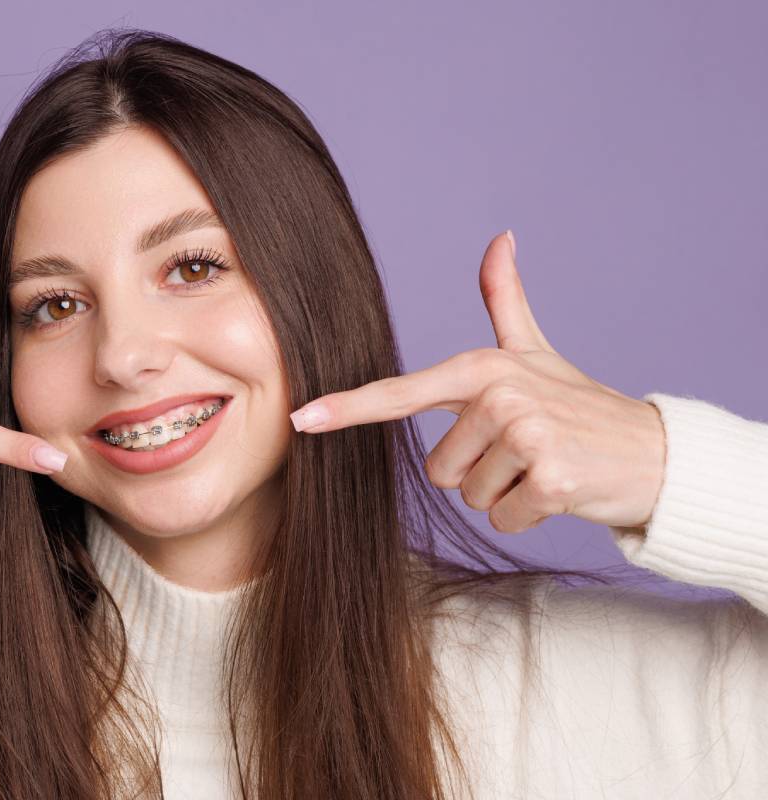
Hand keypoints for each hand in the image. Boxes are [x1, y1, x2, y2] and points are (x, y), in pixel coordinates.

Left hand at [288, 231, 666, 533]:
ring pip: (470, 497)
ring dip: (504, 493)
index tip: (302, 419)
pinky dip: (528, 515)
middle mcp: (499, 395)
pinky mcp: (551, 479)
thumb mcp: (536, 353)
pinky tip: (559, 489)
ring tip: (541, 466)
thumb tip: (500, 236)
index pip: (401, 395)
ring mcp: (526, 435)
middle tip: (523, 452)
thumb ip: (505, 300)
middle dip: (478, 472)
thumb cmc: (579, 405)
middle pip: (439, 469)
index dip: (347, 408)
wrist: (652, 452)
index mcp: (482, 368)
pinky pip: (503, 518)